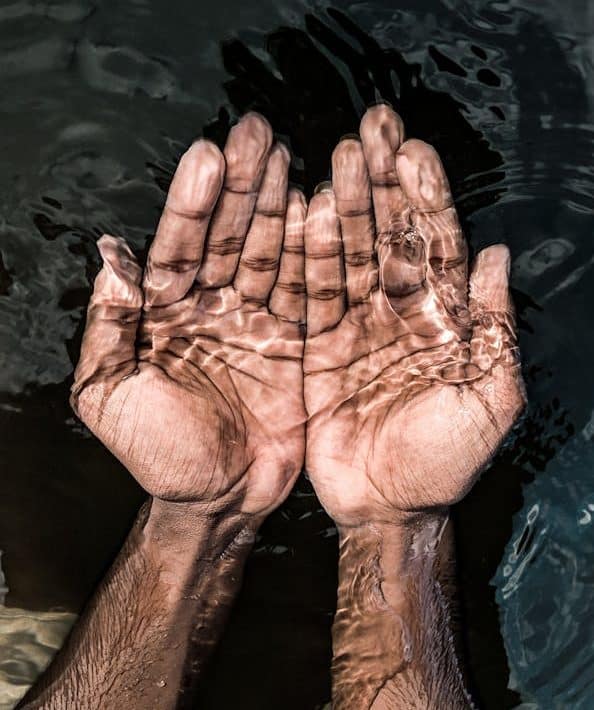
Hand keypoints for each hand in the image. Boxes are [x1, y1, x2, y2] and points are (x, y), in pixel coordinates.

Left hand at [72, 113, 305, 516]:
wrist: (220, 499)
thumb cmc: (159, 456)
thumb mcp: (110, 396)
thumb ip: (107, 326)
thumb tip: (110, 256)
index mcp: (165, 316)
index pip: (178, 248)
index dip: (192, 204)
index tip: (208, 156)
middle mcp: (212, 309)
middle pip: (229, 238)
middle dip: (242, 186)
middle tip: (256, 132)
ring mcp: (257, 323)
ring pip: (271, 254)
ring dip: (279, 205)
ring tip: (289, 155)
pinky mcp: (296, 343)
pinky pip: (308, 292)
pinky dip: (315, 254)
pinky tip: (320, 209)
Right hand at [303, 105, 525, 526]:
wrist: (385, 504)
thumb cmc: (442, 462)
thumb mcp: (488, 402)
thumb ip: (495, 330)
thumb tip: (499, 256)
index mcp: (445, 321)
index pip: (439, 246)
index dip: (427, 199)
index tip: (412, 152)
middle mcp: (400, 312)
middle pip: (390, 236)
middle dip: (382, 183)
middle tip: (369, 129)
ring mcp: (355, 325)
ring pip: (348, 254)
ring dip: (343, 206)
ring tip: (335, 159)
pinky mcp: (317, 345)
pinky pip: (310, 293)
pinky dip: (305, 255)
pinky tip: (301, 214)